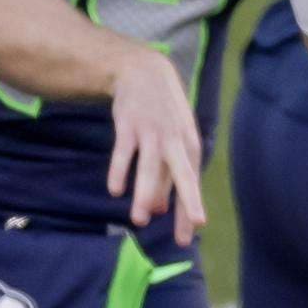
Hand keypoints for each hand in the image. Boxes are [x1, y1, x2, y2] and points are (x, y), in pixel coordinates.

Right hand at [105, 48, 205, 247]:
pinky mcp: (129, 124)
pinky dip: (119, 170)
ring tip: (139, 220)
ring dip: (146, 193)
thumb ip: (167, 176)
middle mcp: (174, 140)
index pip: (191, 184)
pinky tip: (116, 190)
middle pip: (182, 174)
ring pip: (150, 167)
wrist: (142, 71)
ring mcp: (151, 131)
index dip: (188, 209)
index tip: (188, 236)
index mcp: (189, 146)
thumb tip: (161, 211)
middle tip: (192, 226)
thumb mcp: (170, 141)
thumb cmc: (161, 115)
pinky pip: (124, 151)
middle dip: (187, 200)